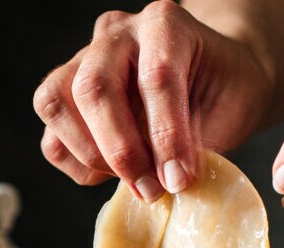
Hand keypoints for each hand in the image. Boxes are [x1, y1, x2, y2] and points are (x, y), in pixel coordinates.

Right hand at [33, 1, 272, 200]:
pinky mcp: (65, 97)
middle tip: (150, 188)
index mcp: (164, 23)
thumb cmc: (224, 93)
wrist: (214, 80)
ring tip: (133, 180)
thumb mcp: (232, 109)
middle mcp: (116, 35)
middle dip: (120, 149)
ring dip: (91, 155)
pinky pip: (51, 138)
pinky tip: (114, 175)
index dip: (166, 136)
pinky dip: (78, 165)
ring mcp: (82, 62)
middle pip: (93, 87)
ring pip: (54, 103)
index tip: (179, 180)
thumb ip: (200, 139)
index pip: (156, 77)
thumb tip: (169, 182)